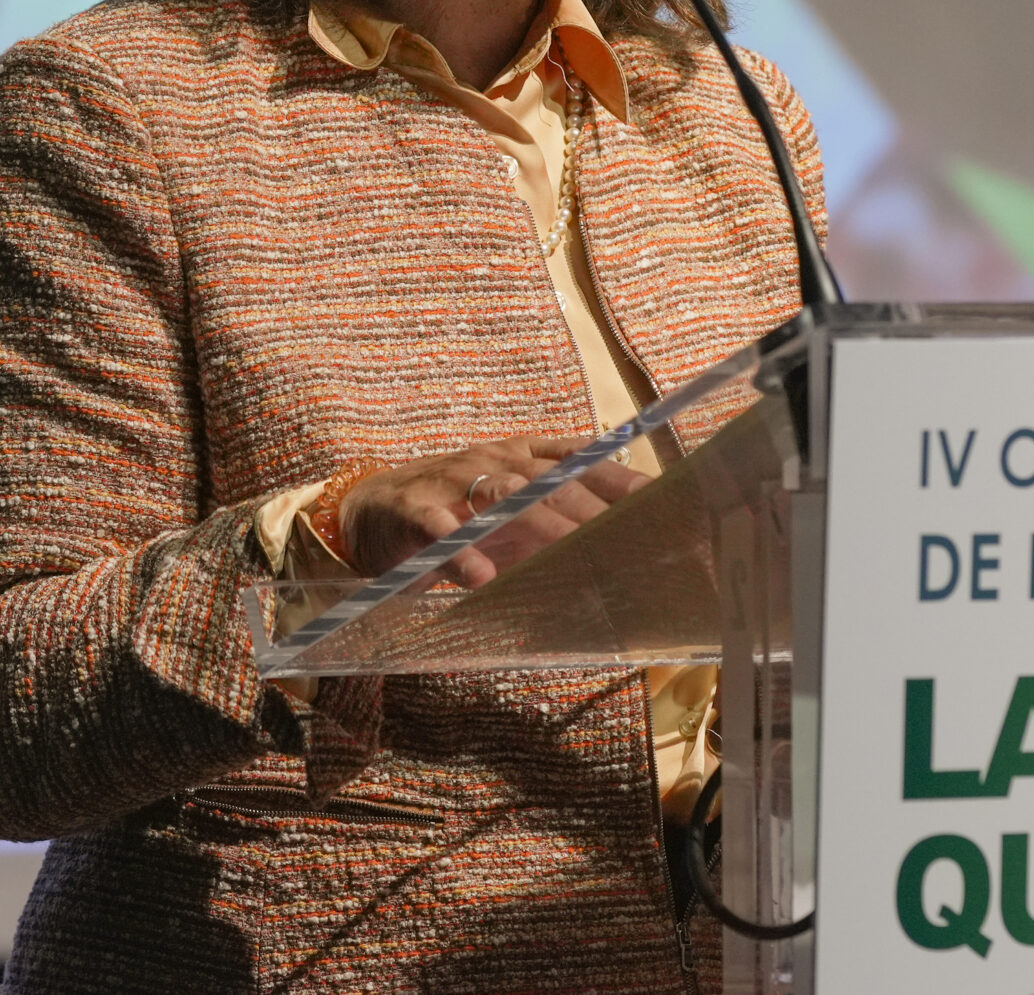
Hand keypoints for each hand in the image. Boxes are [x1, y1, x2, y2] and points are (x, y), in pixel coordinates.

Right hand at [335, 434, 650, 587]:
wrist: (369, 509)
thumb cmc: (455, 512)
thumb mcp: (511, 512)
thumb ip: (556, 520)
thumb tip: (620, 548)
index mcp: (523, 457)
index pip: (583, 462)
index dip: (622, 481)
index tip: (664, 504)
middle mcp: (494, 461)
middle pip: (552, 482)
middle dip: (595, 508)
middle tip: (633, 539)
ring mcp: (453, 482)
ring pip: (504, 496)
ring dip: (542, 523)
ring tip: (575, 549)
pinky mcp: (413, 510)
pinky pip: (439, 530)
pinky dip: (460, 552)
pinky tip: (480, 577)